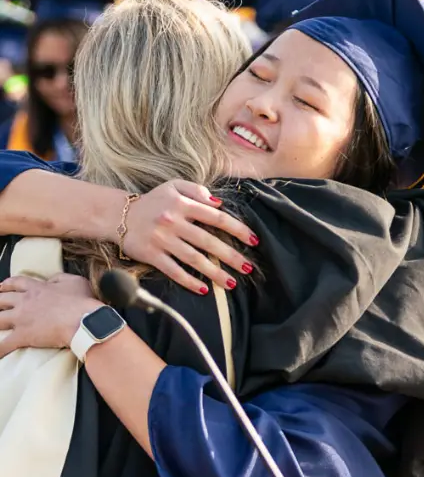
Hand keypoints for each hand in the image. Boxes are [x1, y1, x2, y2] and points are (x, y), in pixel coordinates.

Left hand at [0, 274, 99, 356]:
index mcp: (37, 289)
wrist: (84, 320)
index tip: (2, 287)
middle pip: (1, 300)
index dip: (7, 285)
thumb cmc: (82, 302)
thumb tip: (51, 280)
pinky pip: (4, 344)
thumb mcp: (75, 281)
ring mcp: (22, 319)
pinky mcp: (23, 336)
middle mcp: (25, 302)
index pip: (17, 283)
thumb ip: (60, 278)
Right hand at [122, 180, 258, 294]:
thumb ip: (197, 190)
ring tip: (231, 282)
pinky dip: (189, 281)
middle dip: (231, 255)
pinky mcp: (152, 255)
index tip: (253, 240)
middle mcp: (173, 221)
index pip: (216, 217)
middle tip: (247, 267)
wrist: (117, 215)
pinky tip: (204, 289)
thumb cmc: (151, 201)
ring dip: (214, 272)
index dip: (238, 229)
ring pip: (194, 259)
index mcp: (182, 203)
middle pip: (208, 241)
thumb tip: (219, 204)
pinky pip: (174, 271)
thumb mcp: (173, 186)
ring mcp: (162, 239)